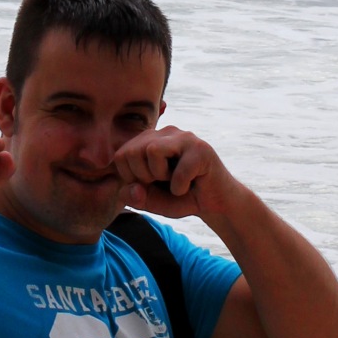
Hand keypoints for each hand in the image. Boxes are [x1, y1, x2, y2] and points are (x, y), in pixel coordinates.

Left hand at [113, 126, 229, 221]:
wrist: (216, 203)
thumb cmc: (183, 197)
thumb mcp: (152, 202)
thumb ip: (136, 197)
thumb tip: (131, 189)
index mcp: (149, 141)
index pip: (121, 155)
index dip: (129, 178)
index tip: (149, 184)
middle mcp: (165, 133)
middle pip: (132, 151)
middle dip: (143, 177)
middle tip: (163, 183)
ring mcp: (184, 138)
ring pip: (152, 150)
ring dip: (160, 176)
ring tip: (175, 181)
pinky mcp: (201, 149)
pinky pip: (178, 172)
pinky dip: (181, 188)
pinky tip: (191, 186)